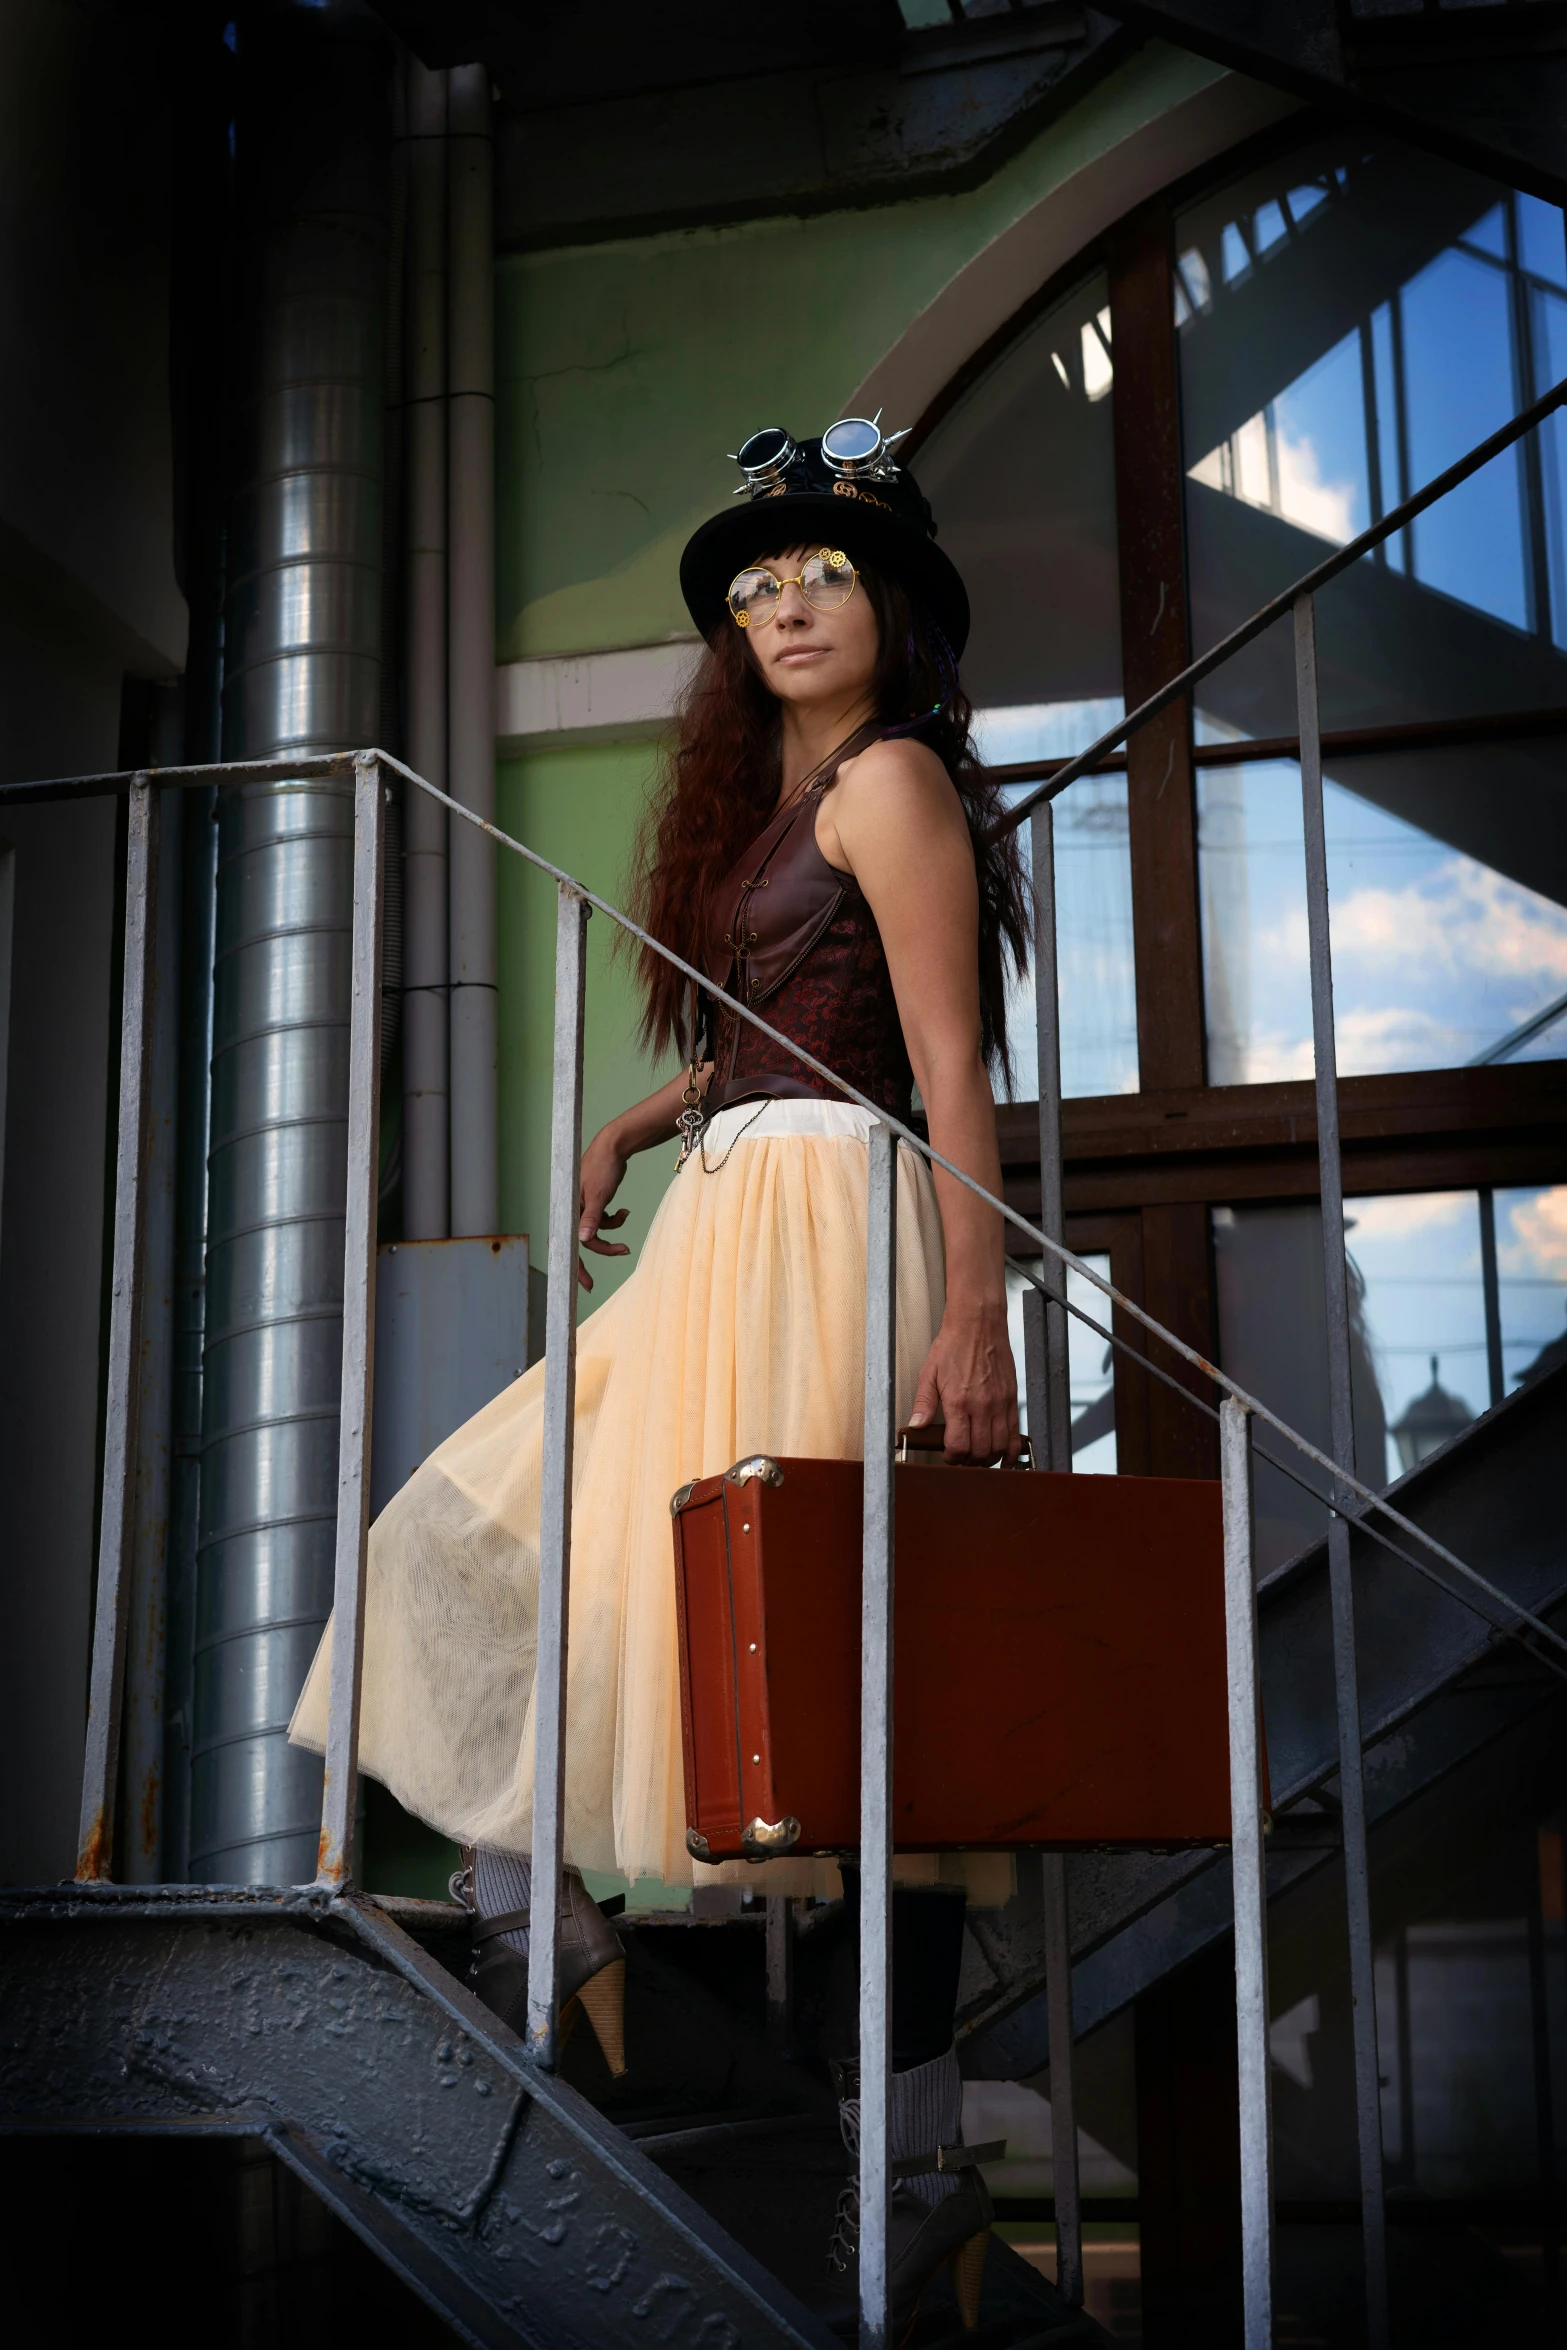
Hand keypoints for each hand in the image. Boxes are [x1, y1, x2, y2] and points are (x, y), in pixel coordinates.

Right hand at [577, 1126, 630, 1291]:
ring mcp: (584, 1207)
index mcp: (569, 1208)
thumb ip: (592, 1218)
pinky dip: (615, 1219)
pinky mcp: (595, 1203)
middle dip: (596, 1253)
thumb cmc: (602, 1167)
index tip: (585, 1283)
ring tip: (625, 1216)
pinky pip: (603, 1221)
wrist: (613, 1146)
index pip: (569, 1243)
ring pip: (596, 1231)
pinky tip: (625, 1211)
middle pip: (582, 1241)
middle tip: (596, 1281)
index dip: (576, 1265)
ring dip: (613, 1230)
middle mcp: (573, 1210)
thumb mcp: (599, 1194)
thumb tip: (583, 1240)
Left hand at [908, 1299, 1020, 1463]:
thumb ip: (924, 1403)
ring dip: (989, 1460)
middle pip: (980, 1452)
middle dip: (969, 1462)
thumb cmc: (953, 1345)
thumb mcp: (929, 1373)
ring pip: (1001, 1447)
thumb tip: (916, 1425)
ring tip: (979, 1458)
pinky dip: (1011, 1450)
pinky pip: (1016, 1434)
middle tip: (961, 1458)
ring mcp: (1001, 1404)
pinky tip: (1004, 1456)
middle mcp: (983, 1406)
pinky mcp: (1012, 1399)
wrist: (979, 1324)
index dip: (951, 1458)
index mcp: (959, 1401)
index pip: (958, 1446)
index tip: (947, 1456)